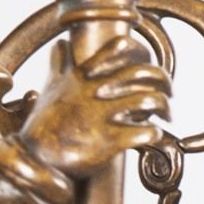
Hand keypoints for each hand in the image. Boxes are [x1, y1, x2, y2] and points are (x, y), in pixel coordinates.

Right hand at [31, 30, 169, 179]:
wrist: (34, 159)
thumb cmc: (45, 123)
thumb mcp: (51, 87)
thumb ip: (59, 64)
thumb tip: (60, 45)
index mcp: (86, 77)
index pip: (119, 48)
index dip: (137, 52)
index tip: (143, 64)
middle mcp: (96, 92)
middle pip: (145, 73)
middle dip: (164, 82)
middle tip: (168, 93)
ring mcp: (102, 117)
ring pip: (149, 100)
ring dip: (163, 107)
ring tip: (166, 116)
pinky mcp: (107, 142)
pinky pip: (143, 133)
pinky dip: (153, 133)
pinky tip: (152, 135)